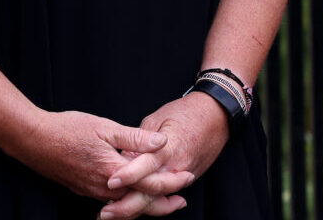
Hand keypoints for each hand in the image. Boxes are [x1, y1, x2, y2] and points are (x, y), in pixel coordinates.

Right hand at [14, 110, 180, 214]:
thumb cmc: (68, 129)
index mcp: (113, 171)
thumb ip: (134, 137)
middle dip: (163, 204)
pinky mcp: (84, 190)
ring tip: (164, 201)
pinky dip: (128, 202)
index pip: (150, 184)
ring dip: (146, 204)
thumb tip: (162, 142)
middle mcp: (104, 187)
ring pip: (126, 205)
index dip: (171, 181)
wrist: (34, 141)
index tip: (188, 176)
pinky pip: (112, 202)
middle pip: (140, 203)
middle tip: (182, 201)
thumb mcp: (104, 126)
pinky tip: (133, 194)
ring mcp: (92, 191)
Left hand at [96, 93, 231, 217]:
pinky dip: (149, 204)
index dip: (128, 175)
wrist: (217, 117)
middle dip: (127, 205)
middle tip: (105, 212)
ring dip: (135, 209)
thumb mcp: (157, 118)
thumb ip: (139, 139)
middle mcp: (176, 167)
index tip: (110, 182)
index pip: (146, 167)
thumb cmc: (186, 113)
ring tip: (113, 214)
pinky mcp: (185, 179)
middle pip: (150, 192)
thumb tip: (123, 156)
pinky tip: (133, 210)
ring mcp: (182, 176)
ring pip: (156, 199)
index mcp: (168, 148)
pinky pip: (165, 196)